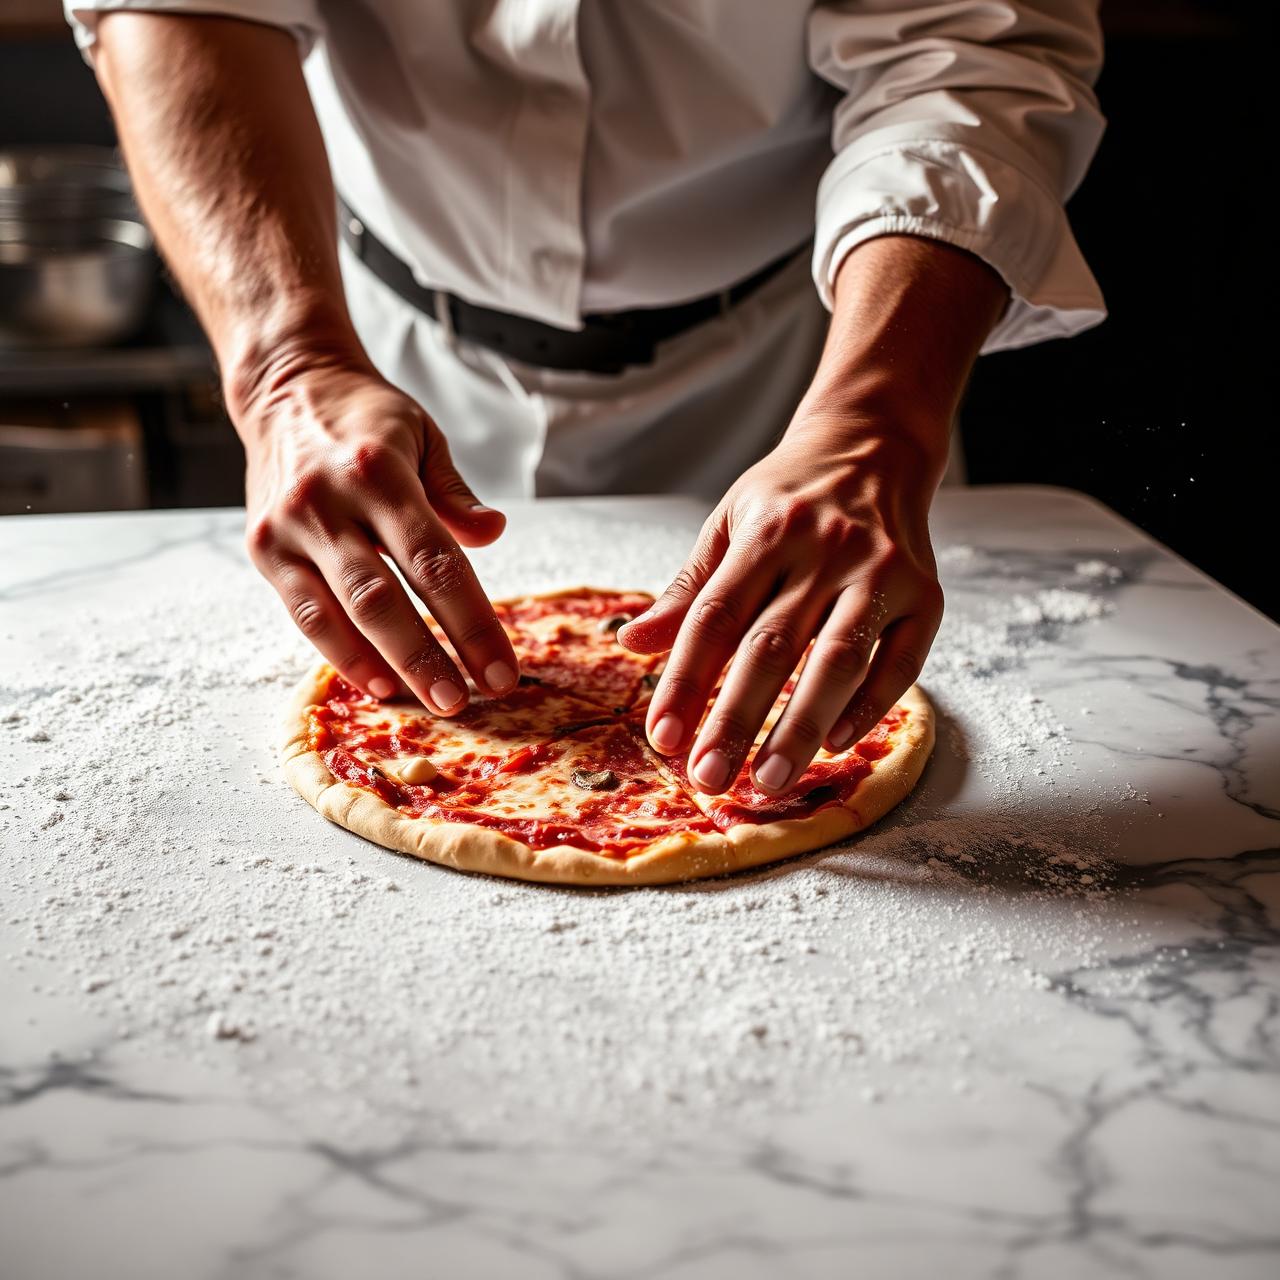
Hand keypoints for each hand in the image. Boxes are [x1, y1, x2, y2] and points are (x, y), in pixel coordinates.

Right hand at [240, 356, 518, 712]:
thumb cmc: (367, 419)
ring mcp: (289, 529)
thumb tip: (494, 533)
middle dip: (428, 657)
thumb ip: (455, 494)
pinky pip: (305, 615)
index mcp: (378, 472)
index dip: (471, 623)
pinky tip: (377, 681)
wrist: (284, 388)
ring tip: (427, 702)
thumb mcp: (424, 437)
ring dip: (386, 666)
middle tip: (465, 702)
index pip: (435, 561)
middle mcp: (327, 502)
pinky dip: (341, 653)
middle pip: (384, 599)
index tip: (501, 670)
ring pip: (340, 614)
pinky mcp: (265, 550)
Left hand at [618, 423, 943, 793]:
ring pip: (836, 659)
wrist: (874, 443)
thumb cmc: (789, 495)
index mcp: (766, 532)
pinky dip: (870, 706)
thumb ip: (687, 590)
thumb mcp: (729, 524)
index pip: (715, 618)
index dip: (685, 682)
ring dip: (801, 726)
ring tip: (770, 780)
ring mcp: (879, 571)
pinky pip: (901, 661)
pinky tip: (836, 743)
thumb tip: (631, 643)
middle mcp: (825, 550)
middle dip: (736, 719)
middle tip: (709, 779)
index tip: (663, 739)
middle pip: (771, 646)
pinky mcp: (925, 593)